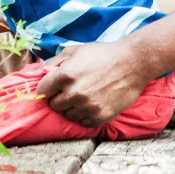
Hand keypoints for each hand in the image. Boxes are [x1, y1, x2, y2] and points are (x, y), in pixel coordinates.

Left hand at [36, 41, 152, 127]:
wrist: (132, 63)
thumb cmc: (103, 54)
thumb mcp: (76, 50)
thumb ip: (55, 61)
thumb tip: (42, 72)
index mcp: (65, 75)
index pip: (42, 91)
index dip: (47, 88)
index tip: (53, 87)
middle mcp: (74, 93)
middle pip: (54, 105)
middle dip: (59, 98)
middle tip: (70, 91)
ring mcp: (88, 107)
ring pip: (68, 115)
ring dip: (72, 108)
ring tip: (84, 97)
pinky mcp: (100, 116)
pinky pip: (83, 122)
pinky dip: (86, 115)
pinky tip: (93, 104)